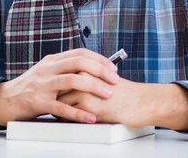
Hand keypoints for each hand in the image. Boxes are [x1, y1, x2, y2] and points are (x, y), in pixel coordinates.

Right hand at [0, 48, 119, 125]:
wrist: (5, 100)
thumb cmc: (30, 87)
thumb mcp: (46, 72)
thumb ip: (64, 68)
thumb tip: (90, 68)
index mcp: (52, 60)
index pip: (79, 53)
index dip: (99, 59)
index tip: (112, 68)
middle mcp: (48, 69)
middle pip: (78, 62)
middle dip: (100, 70)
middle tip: (114, 80)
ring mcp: (43, 85)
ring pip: (72, 80)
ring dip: (93, 87)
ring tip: (107, 94)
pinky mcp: (39, 103)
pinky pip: (61, 108)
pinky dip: (78, 112)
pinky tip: (90, 117)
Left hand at [58, 80, 187, 130]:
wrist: (140, 102)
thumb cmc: (125, 93)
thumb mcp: (104, 79)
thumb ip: (89, 77)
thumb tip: (74, 83)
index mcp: (88, 67)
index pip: (63, 72)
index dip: (55, 81)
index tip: (50, 88)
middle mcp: (85, 76)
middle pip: (59, 84)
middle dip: (52, 93)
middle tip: (47, 100)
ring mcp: (86, 91)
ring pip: (61, 99)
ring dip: (57, 106)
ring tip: (54, 111)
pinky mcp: (89, 106)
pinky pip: (70, 113)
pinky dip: (65, 117)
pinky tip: (64, 119)